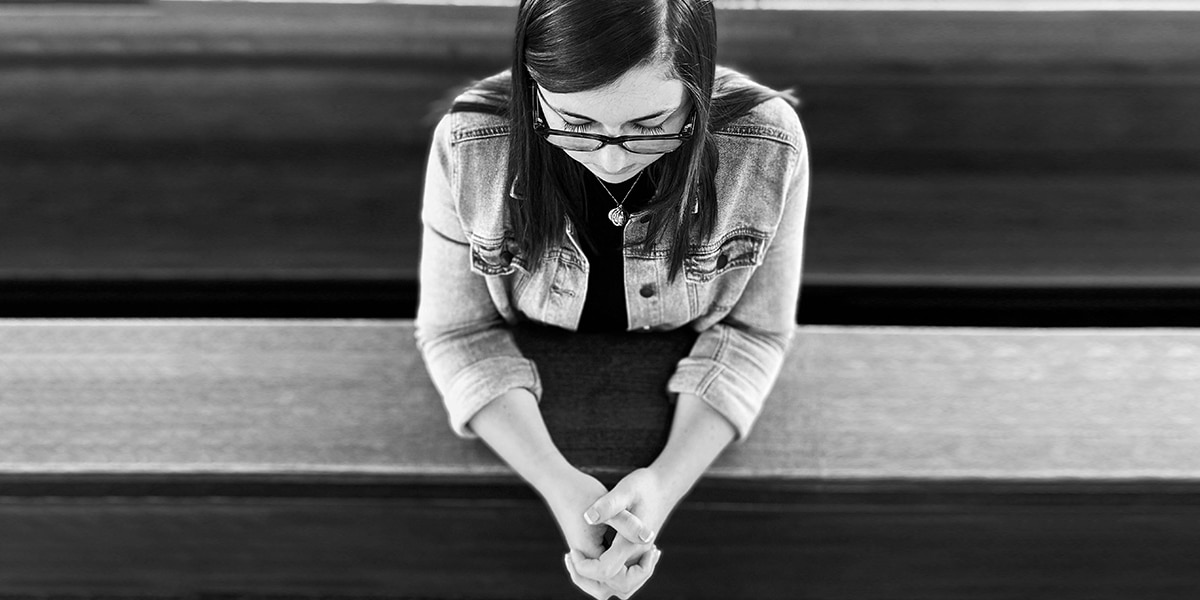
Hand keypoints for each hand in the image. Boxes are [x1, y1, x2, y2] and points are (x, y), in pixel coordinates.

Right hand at [543, 468, 661, 598]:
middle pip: (606, 589)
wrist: (557, 482)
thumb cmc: (581, 489)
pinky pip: (605, 569)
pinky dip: (621, 565)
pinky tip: (635, 544)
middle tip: (651, 554)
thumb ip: (627, 522)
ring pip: (606, 582)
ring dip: (627, 575)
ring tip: (646, 553)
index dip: (638, 570)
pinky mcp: (587, 548)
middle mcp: (584, 557)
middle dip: (633, 578)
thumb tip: (648, 537)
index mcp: (587, 551)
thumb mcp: (610, 502)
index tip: (651, 547)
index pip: (613, 579)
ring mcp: (584, 554)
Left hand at [569, 468, 674, 597]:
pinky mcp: (638, 555)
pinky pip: (624, 578)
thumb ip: (608, 505)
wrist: (664, 486)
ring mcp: (640, 557)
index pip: (604, 571)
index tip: (571, 550)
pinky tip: (593, 559)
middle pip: (615, 587)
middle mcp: (638, 555)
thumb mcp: (624, 490)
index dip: (583, 566)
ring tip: (580, 563)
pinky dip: (608, 576)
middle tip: (574, 557)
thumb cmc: (643, 485)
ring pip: (622, 587)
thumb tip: (589, 517)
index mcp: (631, 544)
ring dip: (599, 582)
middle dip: (590, 579)